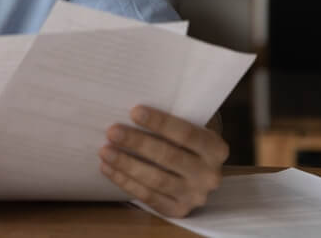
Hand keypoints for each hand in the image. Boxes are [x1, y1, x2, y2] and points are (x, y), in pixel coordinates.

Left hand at [98, 105, 227, 216]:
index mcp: (216, 148)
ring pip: (156, 179)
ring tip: (105, 151)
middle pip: (169, 157)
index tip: (134, 111)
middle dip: (137, 143)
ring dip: (126, 164)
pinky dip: (125, 182)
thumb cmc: (186, 140)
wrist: (199, 170)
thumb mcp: (190, 125)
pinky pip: (148, 196)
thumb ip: (172, 118)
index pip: (186, 134)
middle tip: (112, 131)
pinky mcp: (179, 210)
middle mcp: (209, 175)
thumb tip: (131, 109)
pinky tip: (108, 168)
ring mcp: (195, 196)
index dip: (159, 123)